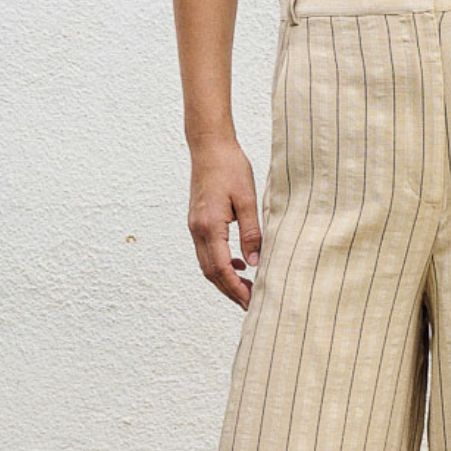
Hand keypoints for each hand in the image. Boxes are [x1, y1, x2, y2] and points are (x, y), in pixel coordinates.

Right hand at [187, 137, 261, 309]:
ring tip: (247, 288)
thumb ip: (251, 232)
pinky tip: (238, 262)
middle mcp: (198, 230)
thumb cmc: (230, 167)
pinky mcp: (198, 221)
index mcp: (209, 226)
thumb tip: (255, 263)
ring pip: (207, 264)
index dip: (236, 289)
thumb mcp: (248, 198)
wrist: (210, 147)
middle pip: (211, 273)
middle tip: (251, 303)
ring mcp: (195, 226)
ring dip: (225, 279)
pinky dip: (220, 263)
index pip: (221, 269)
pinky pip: (207, 251)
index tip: (252, 302)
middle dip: (230, 291)